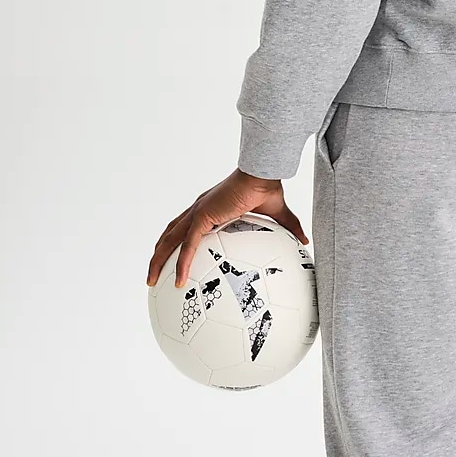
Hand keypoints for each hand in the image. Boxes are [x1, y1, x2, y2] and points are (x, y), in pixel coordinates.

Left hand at [146, 168, 309, 288]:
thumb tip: (305, 239)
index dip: (176, 238)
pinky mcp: (203, 217)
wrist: (264, 174)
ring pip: (169, 240)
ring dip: (157, 260)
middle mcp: (198, 209)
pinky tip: (178, 282)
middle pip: (169, 233)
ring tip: (150, 281)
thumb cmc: (268, 186)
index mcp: (210, 208)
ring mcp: (198, 213)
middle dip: (158, 252)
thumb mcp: (278, 213)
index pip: (185, 224)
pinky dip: (181, 264)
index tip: (170, 255)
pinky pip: (187, 246)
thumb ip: (288, 227)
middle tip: (152, 273)